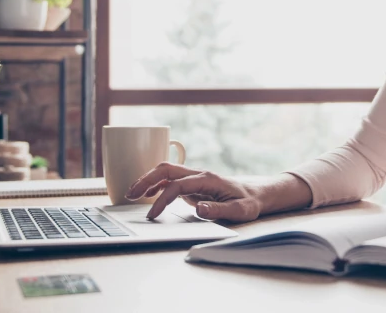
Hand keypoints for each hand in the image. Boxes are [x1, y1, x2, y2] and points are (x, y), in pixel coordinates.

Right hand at [124, 163, 265, 221]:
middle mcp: (199, 174)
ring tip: (131, 194)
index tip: (152, 215)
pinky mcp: (193, 184)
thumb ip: (219, 210)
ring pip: (166, 172)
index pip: (178, 185)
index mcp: (208, 179)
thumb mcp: (239, 211)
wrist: (256, 194)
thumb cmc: (248, 203)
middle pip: (167, 170)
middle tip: (130, 194)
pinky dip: (156, 185)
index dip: (162, 199)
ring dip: (148, 180)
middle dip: (146, 180)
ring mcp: (195, 178)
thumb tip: (199, 209)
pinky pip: (170, 180)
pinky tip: (147, 194)